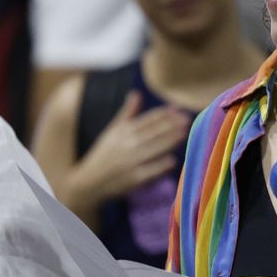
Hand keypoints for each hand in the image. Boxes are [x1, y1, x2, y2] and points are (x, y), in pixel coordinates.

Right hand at [61, 91, 189, 203]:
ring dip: (170, 140)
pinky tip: (173, 161)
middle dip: (171, 125)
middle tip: (188, 120)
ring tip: (185, 134)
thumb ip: (127, 113)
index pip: (147, 120)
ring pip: (153, 149)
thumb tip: (137, 93)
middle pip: (153, 132)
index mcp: (123, 132)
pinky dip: (160, 166)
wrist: (88, 183)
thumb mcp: (112, 132)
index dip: (164, 114)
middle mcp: (126, 145)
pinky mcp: (132, 179)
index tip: (179, 110)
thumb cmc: (103, 155)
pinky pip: (148, 172)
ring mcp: (129, 162)